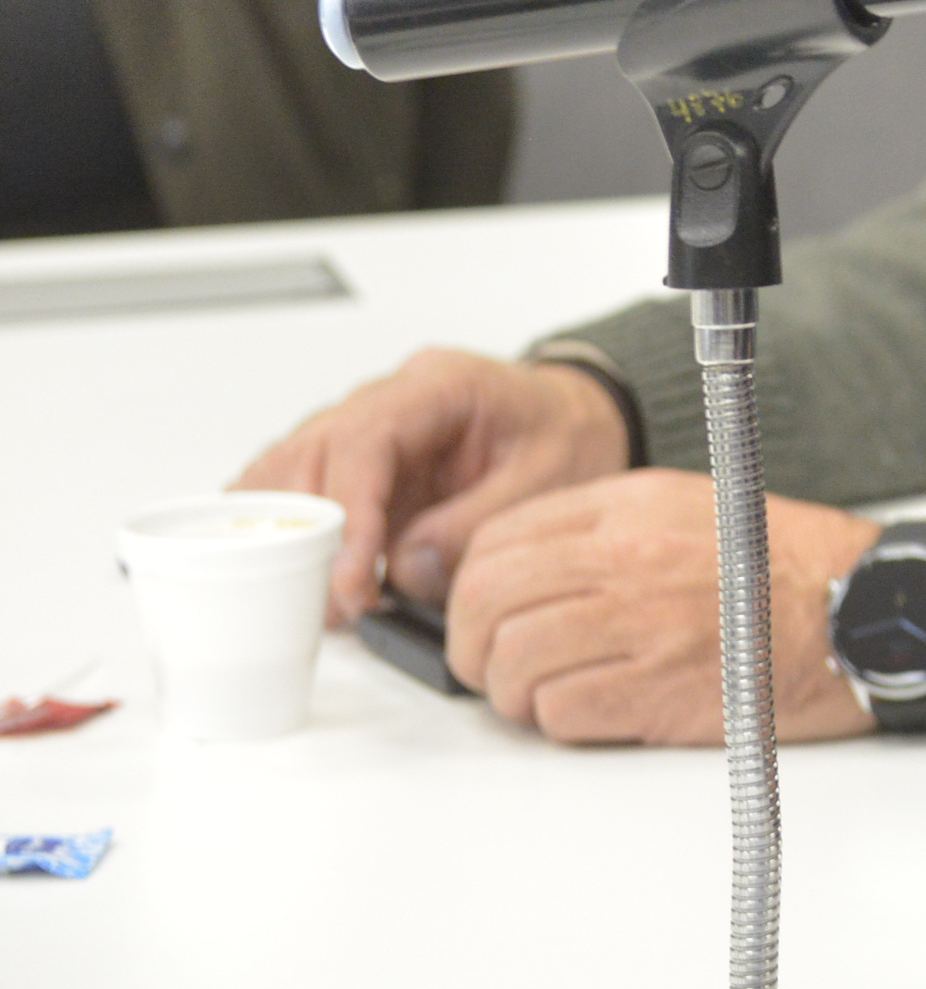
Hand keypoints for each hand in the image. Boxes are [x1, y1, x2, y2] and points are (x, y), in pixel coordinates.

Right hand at [236, 347, 631, 624]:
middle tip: (339, 603)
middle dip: (311, 534)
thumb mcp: (546, 481)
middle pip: (311, 453)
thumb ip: (474, 524)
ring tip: (321, 597)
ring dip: (289, 534)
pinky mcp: (358, 461)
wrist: (577, 420)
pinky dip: (285, 527)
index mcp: (440, 385)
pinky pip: (298, 484)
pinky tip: (289, 569)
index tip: (352, 579)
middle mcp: (390, 397)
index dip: (346, 514)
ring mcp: (366, 426)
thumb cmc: (567, 437)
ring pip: (290, 467)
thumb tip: (402, 569)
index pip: (364, 441)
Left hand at [444, 469, 879, 744]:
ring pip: (508, 663)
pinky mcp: (653, 690)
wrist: (864, 613)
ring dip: (512, 692)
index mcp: (631, 507)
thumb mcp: (690, 509)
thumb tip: (522, 571)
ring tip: (545, 694)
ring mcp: (637, 623)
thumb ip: (603, 529)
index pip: (495, 540)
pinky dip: (560, 721)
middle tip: (492, 664)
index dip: (468, 586)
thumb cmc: (788, 568)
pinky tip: (593, 709)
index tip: (483, 612)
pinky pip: (556, 713)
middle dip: (471, 643)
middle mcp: (624, 558)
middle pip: (485, 601)